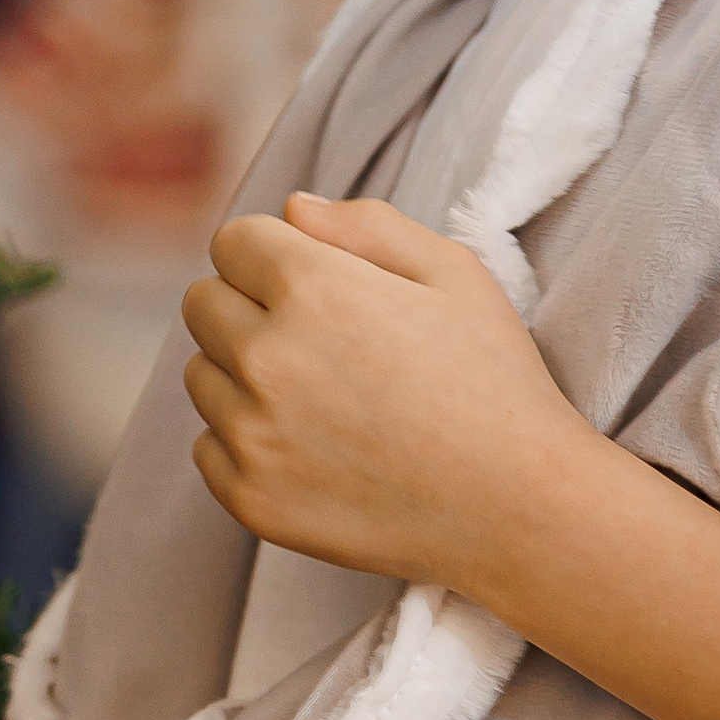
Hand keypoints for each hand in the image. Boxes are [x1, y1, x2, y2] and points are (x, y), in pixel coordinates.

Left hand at [180, 192, 592, 588]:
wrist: (518, 508)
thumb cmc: (494, 381)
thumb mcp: (454, 274)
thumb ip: (367, 226)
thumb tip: (292, 211)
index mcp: (310, 288)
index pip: (233, 242)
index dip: (276, 255)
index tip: (318, 284)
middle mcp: (266, 359)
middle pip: (202, 303)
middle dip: (248, 306)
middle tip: (320, 340)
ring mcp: (252, 436)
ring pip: (202, 375)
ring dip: (243, 376)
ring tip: (325, 398)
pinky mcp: (250, 498)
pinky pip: (209, 447)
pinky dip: (247, 443)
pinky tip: (315, 449)